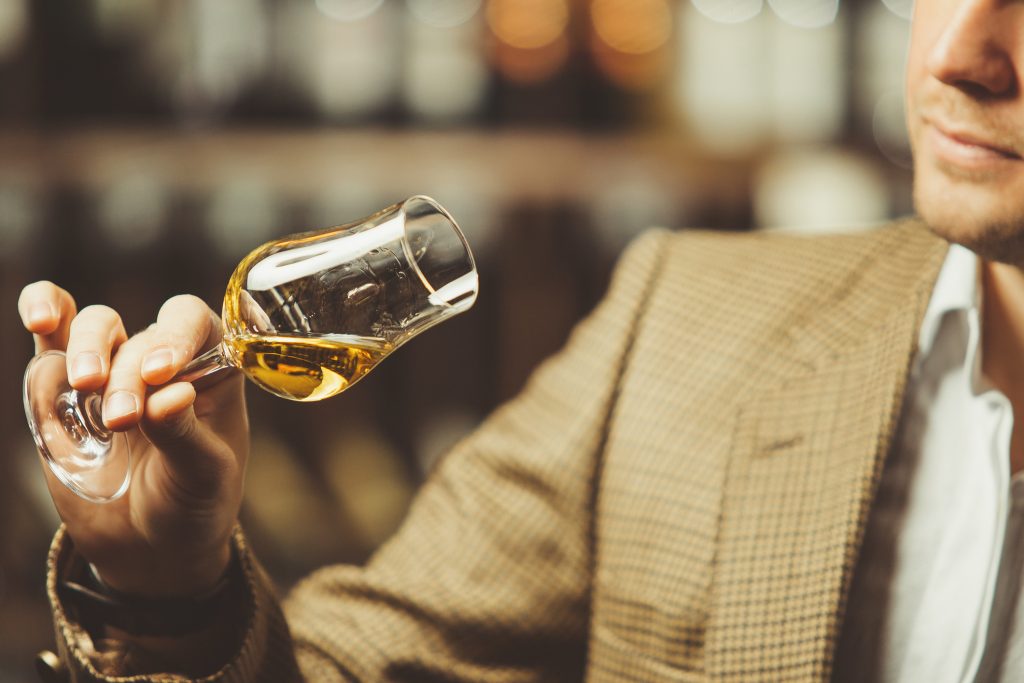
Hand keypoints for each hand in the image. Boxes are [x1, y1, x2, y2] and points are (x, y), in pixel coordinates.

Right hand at [19, 282, 248, 597]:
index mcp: (212, 372)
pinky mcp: (63, 388)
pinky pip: (52, 336)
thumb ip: (185, 436)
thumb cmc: (193, 503)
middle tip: (122, 418)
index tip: (161, 373)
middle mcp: (162, 362)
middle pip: (142, 332)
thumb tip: (171, 395)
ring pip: (96, 325)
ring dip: (88, 347)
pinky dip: (44, 312)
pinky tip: (40, 319)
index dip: (177, 335)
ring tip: (86, 385)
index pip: (196, 324)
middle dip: (128, 370)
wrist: (150, 548)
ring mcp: (112, 370)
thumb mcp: (204, 476)